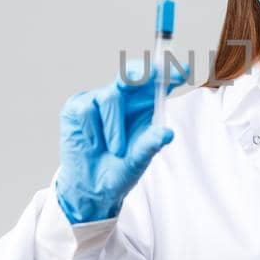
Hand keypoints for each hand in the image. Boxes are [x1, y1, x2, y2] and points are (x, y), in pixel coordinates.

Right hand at [55, 61, 185, 223]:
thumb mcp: (139, 158)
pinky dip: (92, 130)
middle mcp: (124, 97)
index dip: (169, 73)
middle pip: (133, 73)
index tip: (183, 72)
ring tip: (117, 150)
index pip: (160, 83)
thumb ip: (150, 144)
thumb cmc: (121, 168)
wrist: (92, 188)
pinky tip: (93, 144)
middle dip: (142, 72)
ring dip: (114, 127)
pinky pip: (86, 109)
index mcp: (145, 104)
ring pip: (110, 97)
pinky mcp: (77, 107)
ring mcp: (99, 99)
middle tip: (150, 75)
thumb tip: (166, 133)